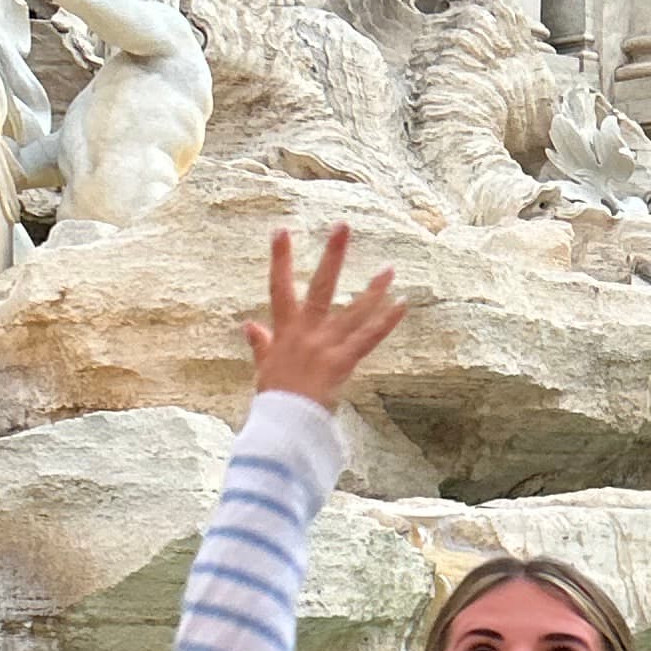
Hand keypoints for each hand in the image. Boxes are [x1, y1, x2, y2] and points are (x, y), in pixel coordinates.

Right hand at [245, 222, 404, 406]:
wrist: (286, 423)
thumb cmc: (274, 399)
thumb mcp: (264, 368)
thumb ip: (260, 344)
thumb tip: (249, 326)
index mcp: (284, 331)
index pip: (278, 287)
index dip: (280, 259)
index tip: (281, 230)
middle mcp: (306, 332)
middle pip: (320, 287)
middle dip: (332, 255)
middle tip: (343, 227)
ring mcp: (326, 345)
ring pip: (353, 310)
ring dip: (373, 289)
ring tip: (389, 269)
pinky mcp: (343, 361)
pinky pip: (368, 338)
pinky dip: (386, 321)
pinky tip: (401, 304)